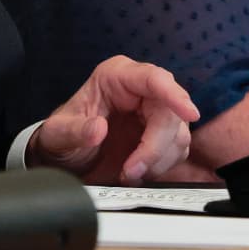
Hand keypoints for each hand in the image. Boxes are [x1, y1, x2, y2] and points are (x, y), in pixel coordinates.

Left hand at [27, 55, 200, 182]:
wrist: (68, 158)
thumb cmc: (62, 137)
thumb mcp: (58, 134)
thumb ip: (75, 131)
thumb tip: (97, 129)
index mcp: (116, 76)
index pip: (153, 78)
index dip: (174, 95)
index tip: (190, 113)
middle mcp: (141, 90)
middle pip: (171, 113)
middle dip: (155, 147)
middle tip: (132, 171)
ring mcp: (155, 112)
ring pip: (178, 135)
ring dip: (158, 161)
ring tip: (128, 173)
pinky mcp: (163, 135)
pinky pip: (177, 151)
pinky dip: (161, 167)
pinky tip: (139, 173)